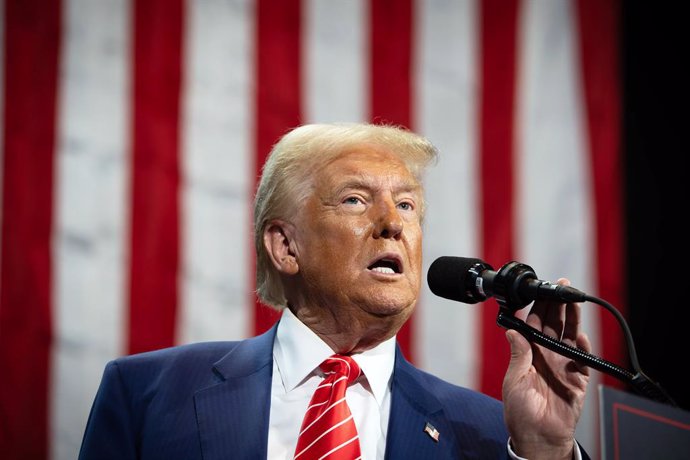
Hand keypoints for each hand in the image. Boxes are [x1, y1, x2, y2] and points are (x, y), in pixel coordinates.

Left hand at [502, 279, 590, 459]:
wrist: (538, 437)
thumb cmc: (520, 412)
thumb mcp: (514, 381)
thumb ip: (518, 355)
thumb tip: (513, 331)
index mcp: (529, 353)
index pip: (536, 324)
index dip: (540, 307)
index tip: (542, 290)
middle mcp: (547, 355)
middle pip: (555, 325)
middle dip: (559, 305)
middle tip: (563, 286)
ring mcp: (563, 365)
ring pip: (570, 336)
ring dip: (573, 318)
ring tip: (575, 301)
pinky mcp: (578, 379)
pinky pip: (583, 359)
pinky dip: (583, 346)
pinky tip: (581, 334)